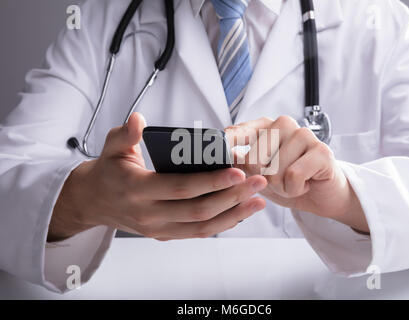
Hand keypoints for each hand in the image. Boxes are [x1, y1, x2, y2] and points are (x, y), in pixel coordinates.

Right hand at [48, 113, 266, 241]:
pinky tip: (241, 211)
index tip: (237, 171)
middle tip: (258, 182)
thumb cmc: (109, 171)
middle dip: (232, 197)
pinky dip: (221, 224)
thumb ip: (125, 134)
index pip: (180, 188)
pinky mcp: (165, 234)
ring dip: (233, 215)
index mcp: (137, 189)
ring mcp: (157, 229)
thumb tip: (139, 120)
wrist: (94, 202)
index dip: (210, 181)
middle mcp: (148, 214)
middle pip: (198, 210)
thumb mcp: (111, 147)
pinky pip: (198, 233)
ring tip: (258, 200)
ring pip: (202, 227)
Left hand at [225, 116, 368, 232]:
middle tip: (280, 179)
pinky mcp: (321, 150)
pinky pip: (292, 176)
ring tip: (293, 182)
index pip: (237, 134)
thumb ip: (239, 162)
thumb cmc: (288, 181)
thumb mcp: (257, 173)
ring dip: (281, 187)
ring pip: (273, 171)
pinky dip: (294, 189)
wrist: (322, 195)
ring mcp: (304, 134)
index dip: (225, 147)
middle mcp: (283, 124)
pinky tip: (305, 184)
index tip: (216, 155)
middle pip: (252, 160)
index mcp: (265, 126)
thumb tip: (218, 154)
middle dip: (263, 181)